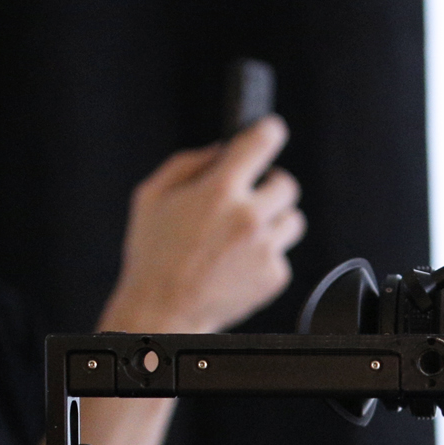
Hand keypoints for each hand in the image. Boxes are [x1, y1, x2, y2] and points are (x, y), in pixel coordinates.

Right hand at [101, 115, 304, 335]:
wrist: (163, 312)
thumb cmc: (152, 254)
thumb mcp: (151, 197)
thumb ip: (188, 163)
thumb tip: (222, 149)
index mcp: (218, 191)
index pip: (263, 142)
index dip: (268, 132)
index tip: (269, 133)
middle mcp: (248, 216)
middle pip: (287, 184)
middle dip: (269, 188)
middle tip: (248, 200)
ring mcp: (265, 248)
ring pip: (292, 220)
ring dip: (272, 223)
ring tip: (240, 238)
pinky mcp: (275, 276)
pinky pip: (282, 254)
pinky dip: (265, 257)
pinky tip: (236, 265)